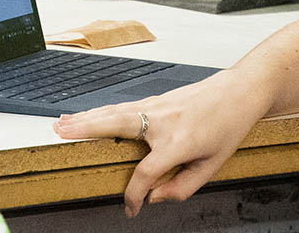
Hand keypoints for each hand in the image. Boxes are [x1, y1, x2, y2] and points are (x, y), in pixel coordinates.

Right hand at [51, 69, 271, 216]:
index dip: (134, 194)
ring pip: (112, 112)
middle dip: (84, 130)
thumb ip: (183, 186)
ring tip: (60, 124)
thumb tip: (155, 196)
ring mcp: (156, 106)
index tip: (131, 207)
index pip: (145, 173)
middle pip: (113, 125)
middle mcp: (161, 120)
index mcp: (177, 142)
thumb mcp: (212, 165)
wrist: (239, 91)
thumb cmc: (228, 126)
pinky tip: (85, 115)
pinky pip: (120, 107)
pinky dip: (99, 111)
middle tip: (59, 135)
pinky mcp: (155, 99)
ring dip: (84, 117)